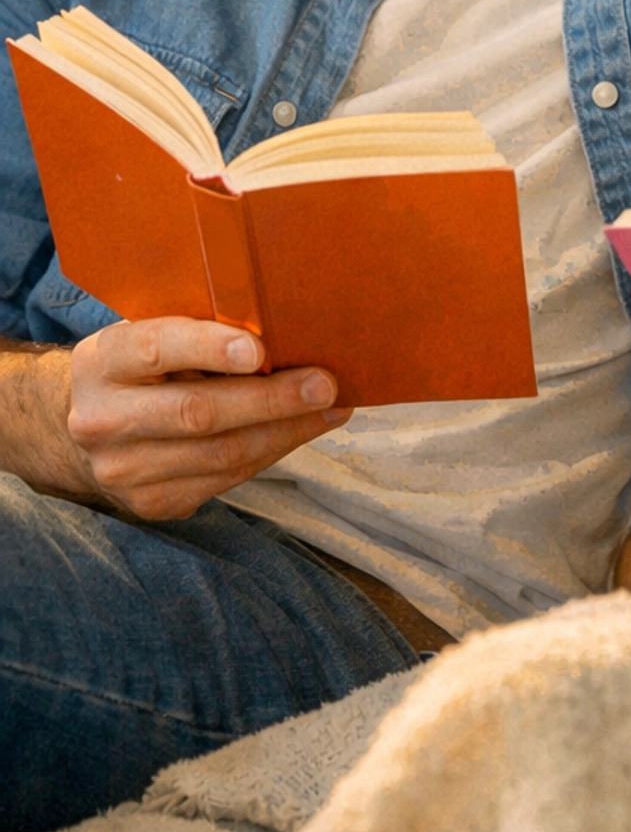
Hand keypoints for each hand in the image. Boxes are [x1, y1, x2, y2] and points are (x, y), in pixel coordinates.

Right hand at [62, 316, 351, 519]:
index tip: (259, 350)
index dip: (208, 348)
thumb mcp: (154, 333)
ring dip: (285, 431)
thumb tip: (284, 329)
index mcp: (102, 361)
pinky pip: (226, 479)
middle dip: (271, 399)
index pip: (156, 349)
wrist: (98, 425)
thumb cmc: (146, 365)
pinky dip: (271, 452)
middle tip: (325, 384)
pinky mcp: (151, 502)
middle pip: (197, 413)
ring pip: (220, 454)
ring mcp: (123, 470)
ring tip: (331, 409)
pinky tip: (301, 431)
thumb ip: (200, 328)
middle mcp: (102, 419)